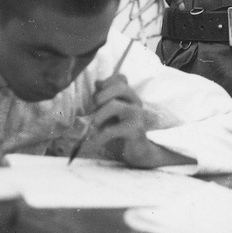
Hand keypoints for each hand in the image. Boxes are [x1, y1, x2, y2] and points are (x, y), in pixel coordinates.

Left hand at [77, 74, 194, 168]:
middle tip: (93, 110)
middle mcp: (135, 103)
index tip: (96, 96)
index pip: (121, 78)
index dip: (106, 83)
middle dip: (102, 95)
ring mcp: (137, 116)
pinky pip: (112, 130)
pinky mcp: (136, 131)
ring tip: (94, 126)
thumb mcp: (109, 116)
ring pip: (115, 105)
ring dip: (99, 115)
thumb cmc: (121, 134)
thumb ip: (104, 101)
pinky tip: (94, 143)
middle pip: (120, 86)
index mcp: (129, 97)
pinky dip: (99, 137)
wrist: (138, 154)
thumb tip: (97, 83)